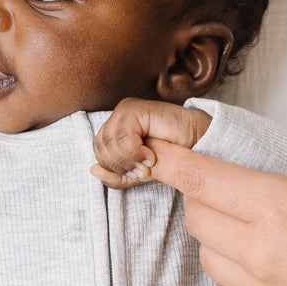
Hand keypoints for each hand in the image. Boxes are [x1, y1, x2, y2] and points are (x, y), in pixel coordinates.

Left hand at [88, 97, 212, 188]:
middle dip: (120, 165)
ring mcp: (125, 110)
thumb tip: (92, 170)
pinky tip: (151, 155)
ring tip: (148, 163)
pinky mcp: (134, 109)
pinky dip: (135, 152)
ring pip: (109, 142)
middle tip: (143, 170)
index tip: (136, 174)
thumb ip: (115, 177)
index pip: (98, 152)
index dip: (114, 168)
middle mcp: (117, 117)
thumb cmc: (169, 157)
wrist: (195, 143)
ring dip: (129, 160)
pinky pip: (122, 136)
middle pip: (100, 147)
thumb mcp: (137, 173)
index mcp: (114, 129)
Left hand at [143, 119, 286, 285]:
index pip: (202, 179)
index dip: (172, 161)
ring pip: (211, 259)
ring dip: (218, 236)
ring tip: (249, 225)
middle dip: (200, 195)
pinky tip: (269, 265)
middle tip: (222, 183)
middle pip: (198, 218)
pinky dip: (239, 275)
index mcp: (280, 208)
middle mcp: (260, 253)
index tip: (157, 148)